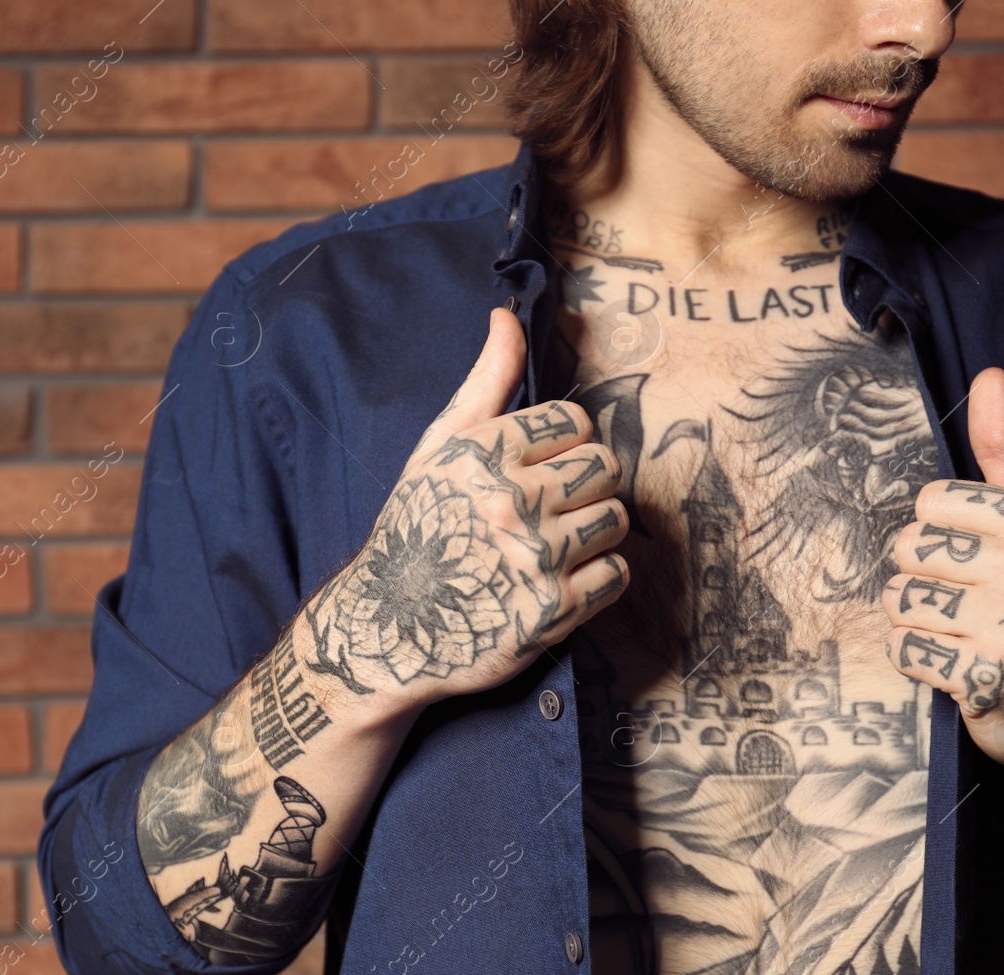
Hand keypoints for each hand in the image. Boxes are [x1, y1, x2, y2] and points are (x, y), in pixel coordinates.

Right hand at [300, 306, 630, 715]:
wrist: (388, 628)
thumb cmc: (417, 529)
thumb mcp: (438, 450)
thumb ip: (484, 383)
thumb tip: (507, 318)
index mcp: (483, 454)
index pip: (573, 423)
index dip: (563, 444)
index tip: (542, 468)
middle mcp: (510, 501)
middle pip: (603, 468)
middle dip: (584, 485)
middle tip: (553, 508)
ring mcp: (535, 558)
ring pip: (616, 519)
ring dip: (596, 532)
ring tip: (559, 544)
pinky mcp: (553, 611)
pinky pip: (615, 574)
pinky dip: (599, 579)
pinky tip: (564, 581)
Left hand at [882, 368, 1003, 780]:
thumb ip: (1003, 450)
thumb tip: (989, 377)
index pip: (930, 501)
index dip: (942, 530)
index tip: (979, 556)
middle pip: (909, 548)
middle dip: (925, 576)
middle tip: (970, 601)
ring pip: (898, 598)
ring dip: (917, 620)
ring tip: (962, 633)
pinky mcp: (983, 679)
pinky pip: (902, 647)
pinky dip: (918, 659)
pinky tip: (955, 665)